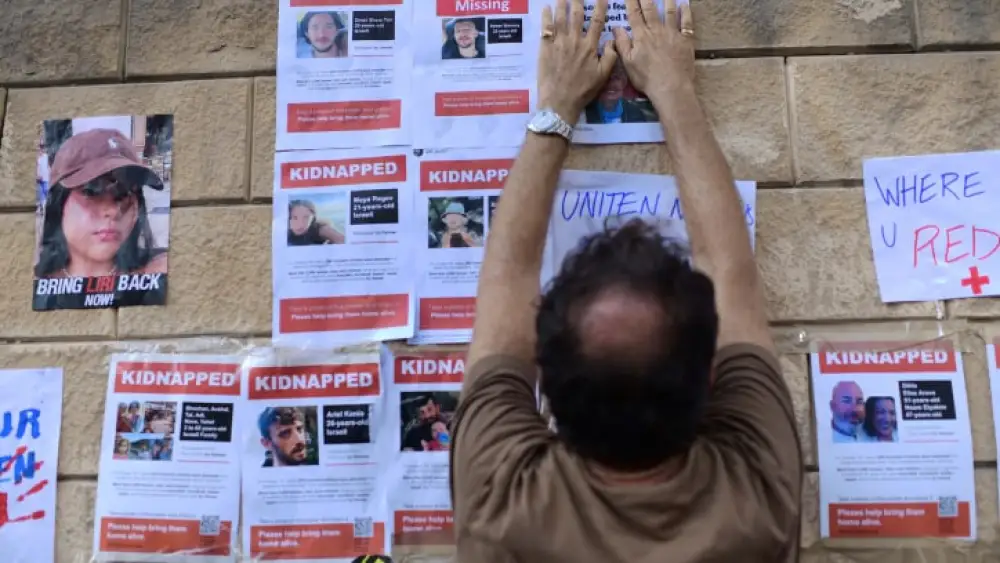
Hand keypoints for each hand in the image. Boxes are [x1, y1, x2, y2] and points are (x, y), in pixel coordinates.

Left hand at [537, 0, 618, 124]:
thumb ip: (610, 57)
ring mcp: (558, 44)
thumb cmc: (583, 91)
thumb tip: (613, 40)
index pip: (597, 22)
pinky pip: (545, 29)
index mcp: (590, 47)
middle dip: (578, 1)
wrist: (560, 102)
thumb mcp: (603, 76)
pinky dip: (546, 17)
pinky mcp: (545, 49)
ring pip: (560, 18)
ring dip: (561, 4)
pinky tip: (546, 8)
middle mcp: (574, 41)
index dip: (600, 7)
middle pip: (576, 15)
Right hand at [612, 0, 695, 99]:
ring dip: (667, 1)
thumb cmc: (646, 78)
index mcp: (641, 36)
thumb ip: (622, 44)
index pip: (634, 14)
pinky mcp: (686, 40)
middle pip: (651, 10)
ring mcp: (672, 34)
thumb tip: (616, 28)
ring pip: (669, 12)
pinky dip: (686, 13)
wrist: (671, 87)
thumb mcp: (628, 63)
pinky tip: (685, 5)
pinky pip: (687, 23)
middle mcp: (656, 30)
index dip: (631, 2)